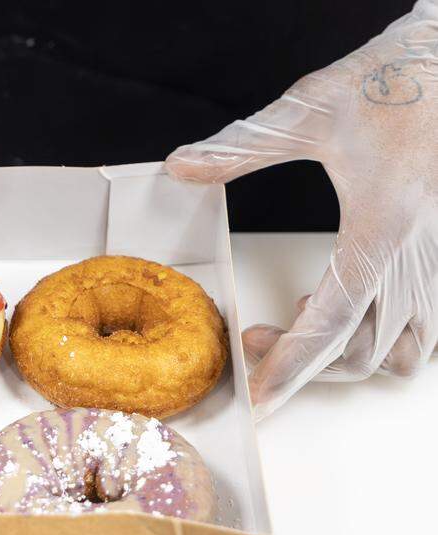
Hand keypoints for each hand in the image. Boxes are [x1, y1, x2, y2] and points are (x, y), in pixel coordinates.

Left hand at [166, 1, 437, 418]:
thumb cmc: (392, 79)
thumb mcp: (306, 107)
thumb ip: (241, 147)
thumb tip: (179, 167)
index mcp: (383, 223)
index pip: (333, 322)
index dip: (292, 367)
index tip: (258, 396)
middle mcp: (420, 251)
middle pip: (363, 350)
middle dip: (302, 360)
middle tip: (254, 339)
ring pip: (404, 350)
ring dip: (348, 353)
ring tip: (302, 318)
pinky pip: (429, 329)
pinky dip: (387, 338)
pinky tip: (347, 305)